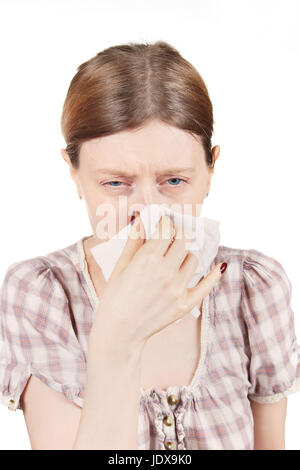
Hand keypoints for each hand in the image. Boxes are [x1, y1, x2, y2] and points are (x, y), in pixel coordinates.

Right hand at [91, 213, 222, 352]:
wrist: (120, 331)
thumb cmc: (115, 297)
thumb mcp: (120, 265)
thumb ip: (134, 240)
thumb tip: (142, 220)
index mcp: (147, 258)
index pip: (166, 229)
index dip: (165, 222)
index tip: (163, 223)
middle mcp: (166, 271)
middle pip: (182, 240)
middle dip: (177, 233)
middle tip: (172, 235)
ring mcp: (178, 288)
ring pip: (192, 259)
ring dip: (185, 253)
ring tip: (176, 257)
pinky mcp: (185, 303)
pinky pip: (206, 285)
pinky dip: (214, 275)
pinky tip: (219, 266)